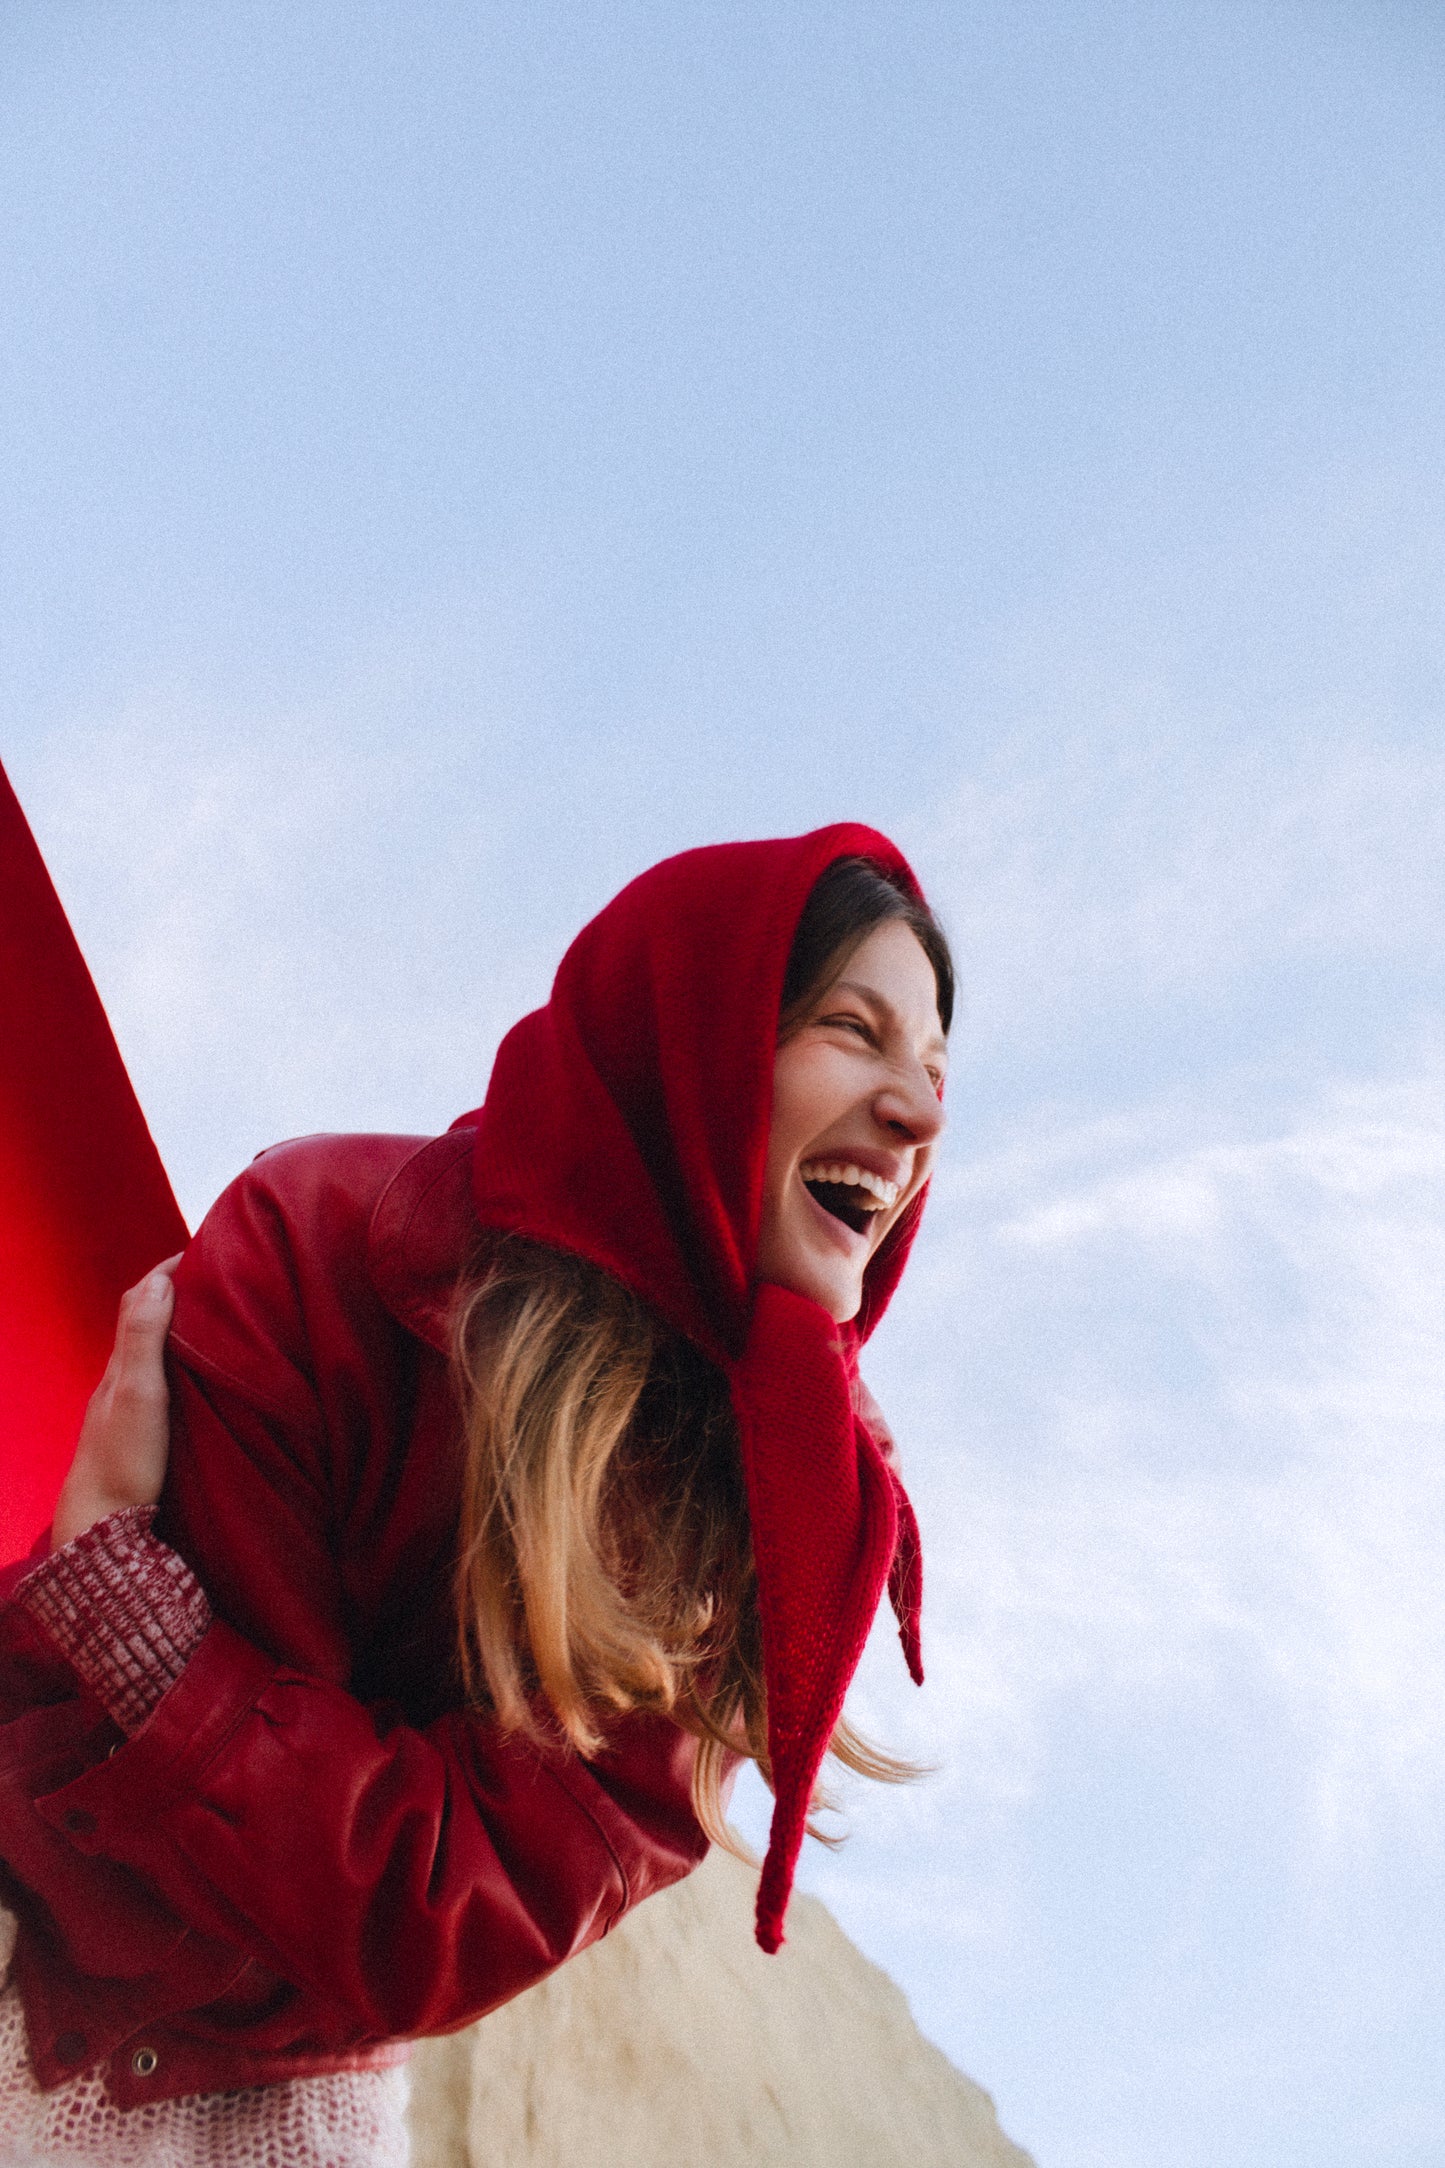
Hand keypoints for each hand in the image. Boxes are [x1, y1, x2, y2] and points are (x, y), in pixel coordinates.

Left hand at [51, 1257, 182, 1549]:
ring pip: (148, 1348)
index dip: (168, 1270)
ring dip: (175, 1323)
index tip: (204, 1249)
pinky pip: (156, 1375)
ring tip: (210, 1312)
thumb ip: (144, 1338)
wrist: (100, 1522)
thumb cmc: (123, 1459)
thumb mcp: (139, 1393)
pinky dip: (175, 1357)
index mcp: (121, 1363)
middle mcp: (118, 1378)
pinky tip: (193, 1371)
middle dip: (174, 1290)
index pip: (140, 1299)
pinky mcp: (136, 1429)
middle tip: (213, 1273)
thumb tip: (159, 1281)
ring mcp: (124, 1405)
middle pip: (143, 1318)